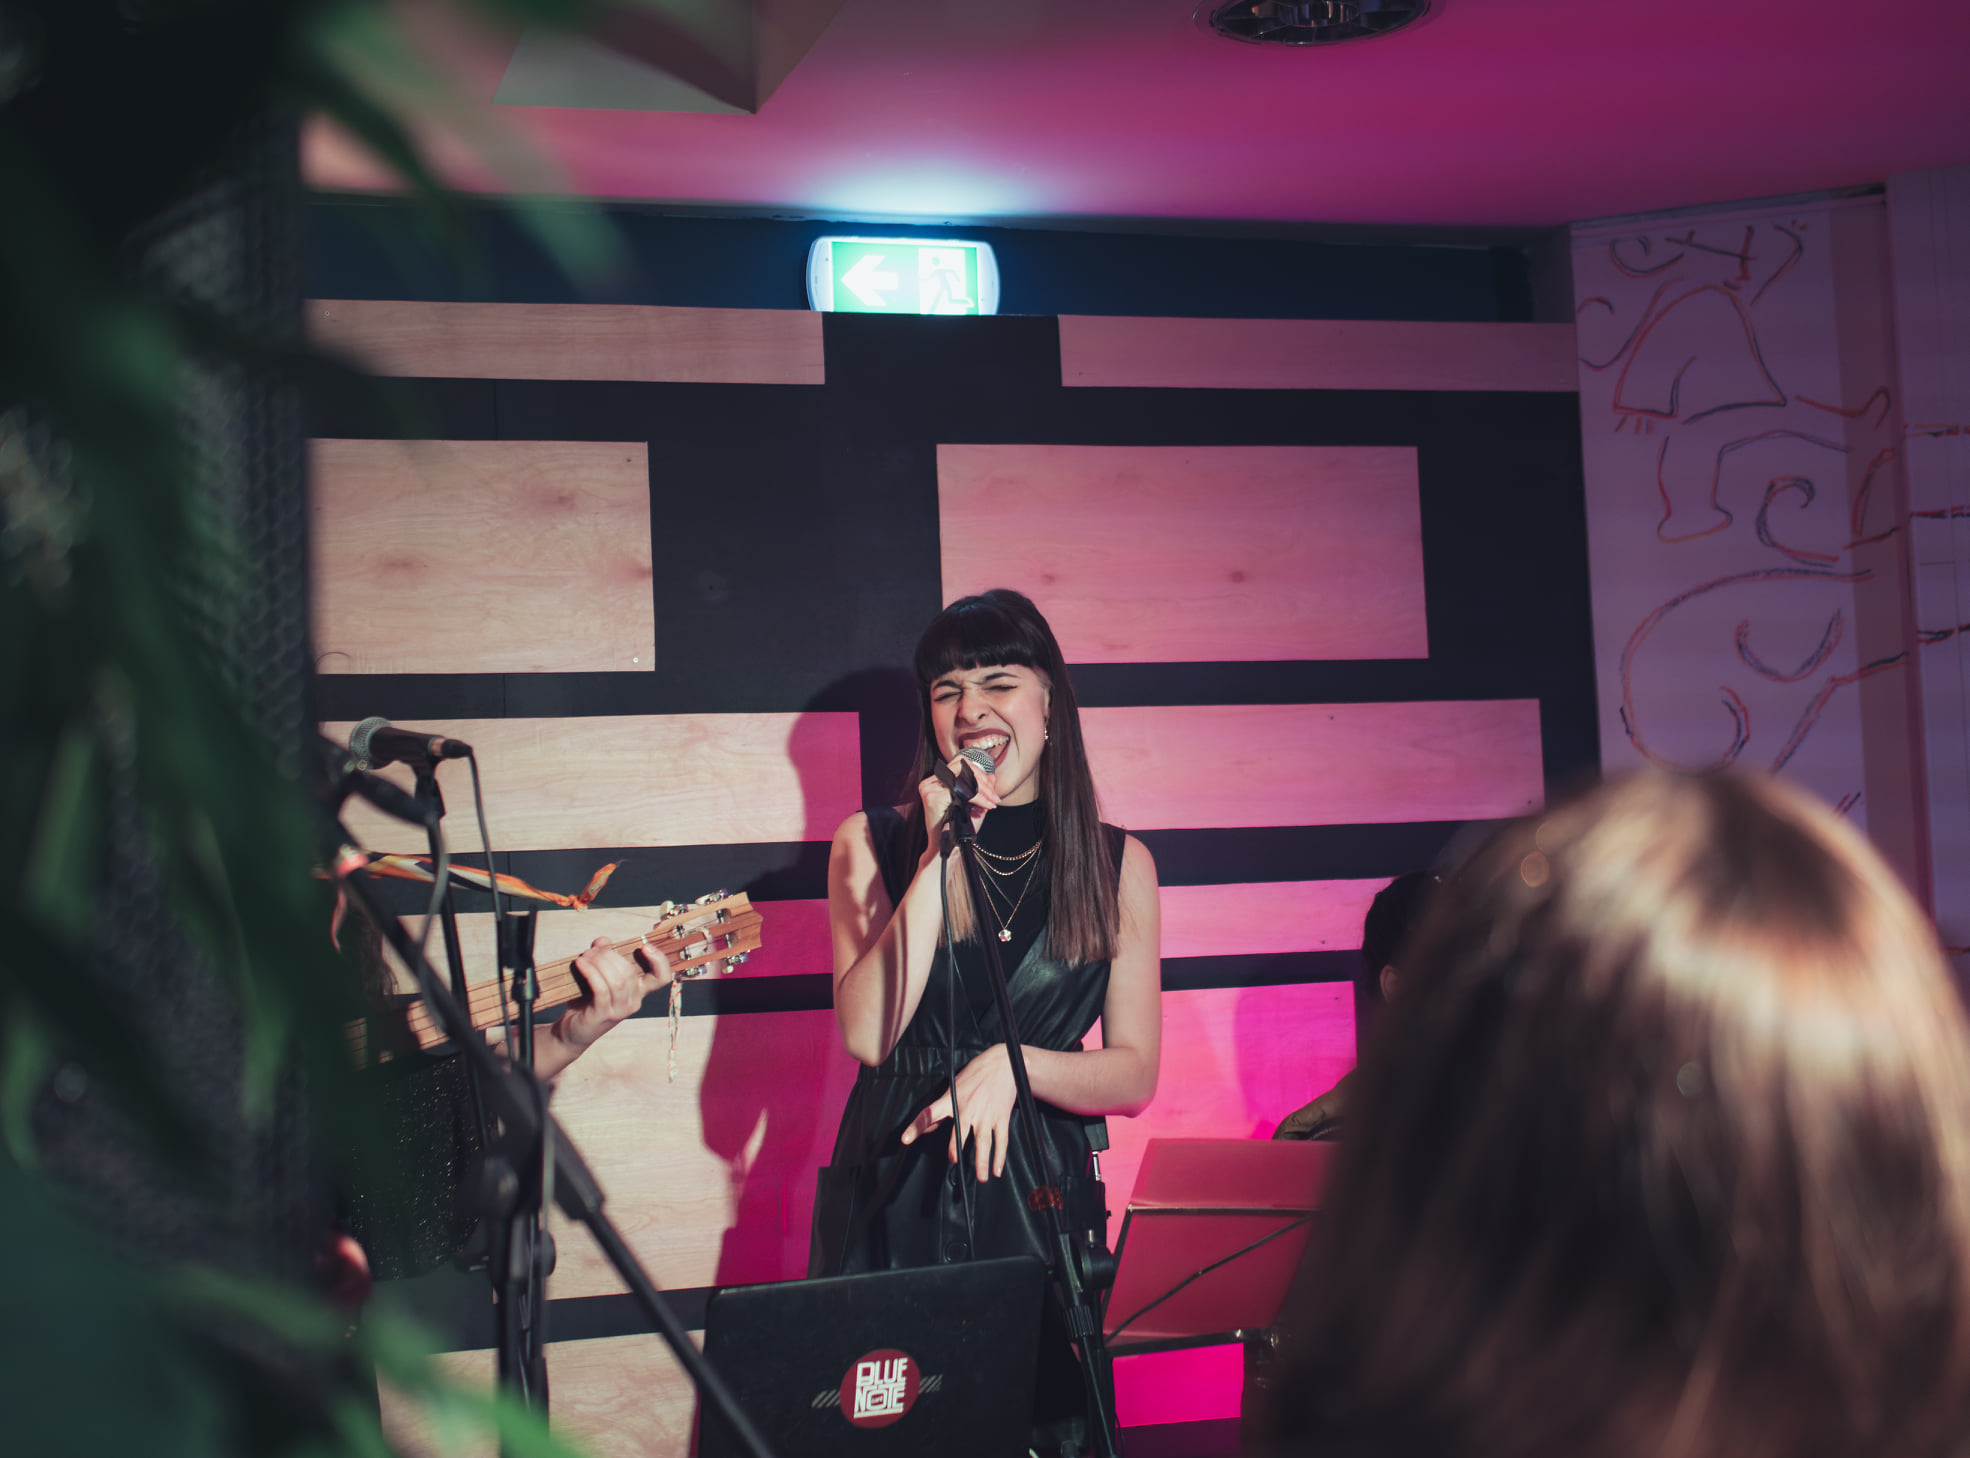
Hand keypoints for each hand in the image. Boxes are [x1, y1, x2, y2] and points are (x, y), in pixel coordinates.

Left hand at [555, 934, 671, 1055]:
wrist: (573, 1031)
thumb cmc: (587, 1002)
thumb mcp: (599, 977)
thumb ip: (603, 957)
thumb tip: (604, 940)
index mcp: (639, 991)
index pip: (662, 977)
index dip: (660, 961)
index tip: (645, 946)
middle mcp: (634, 1002)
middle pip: (631, 972)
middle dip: (610, 955)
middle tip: (592, 950)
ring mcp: (619, 1010)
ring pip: (617, 980)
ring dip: (599, 963)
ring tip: (585, 957)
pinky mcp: (603, 1014)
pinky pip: (601, 989)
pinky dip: (591, 972)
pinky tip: (581, 964)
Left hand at [901, 1043, 1017, 1179]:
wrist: (1002, 1063)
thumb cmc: (975, 1075)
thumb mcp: (953, 1088)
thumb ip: (939, 1111)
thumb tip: (925, 1128)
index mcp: (951, 1100)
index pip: (929, 1114)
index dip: (916, 1127)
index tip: (905, 1139)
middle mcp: (968, 1108)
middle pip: (959, 1133)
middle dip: (954, 1148)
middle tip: (953, 1161)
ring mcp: (986, 1114)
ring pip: (983, 1142)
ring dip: (982, 1161)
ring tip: (981, 1177)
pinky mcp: (1001, 1117)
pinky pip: (1001, 1140)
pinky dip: (999, 1157)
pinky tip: (997, 1169)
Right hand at [916, 755, 1003, 863]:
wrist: (947, 849)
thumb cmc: (958, 830)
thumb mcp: (974, 807)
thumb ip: (983, 790)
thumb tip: (992, 776)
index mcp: (938, 782)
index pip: (961, 766)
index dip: (980, 774)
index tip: (993, 790)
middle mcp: (931, 783)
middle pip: (961, 766)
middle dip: (983, 780)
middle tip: (994, 796)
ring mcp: (930, 788)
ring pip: (961, 774)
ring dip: (982, 787)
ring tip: (991, 801)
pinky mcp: (932, 797)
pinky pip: (961, 790)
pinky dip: (978, 797)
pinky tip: (985, 806)